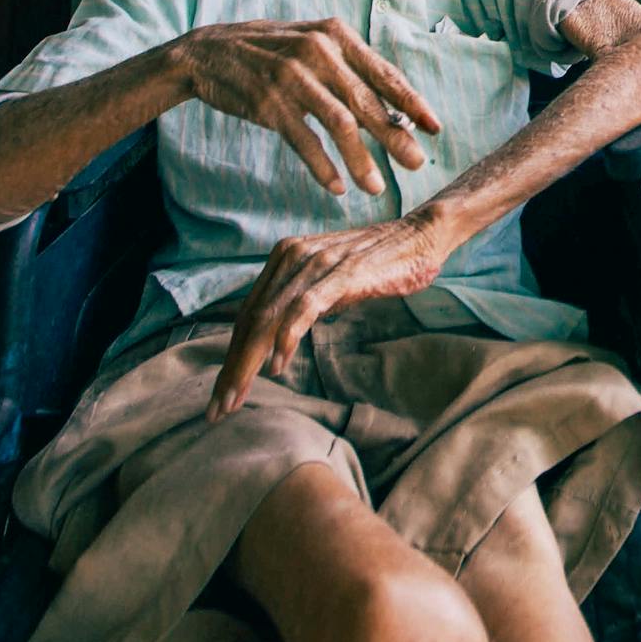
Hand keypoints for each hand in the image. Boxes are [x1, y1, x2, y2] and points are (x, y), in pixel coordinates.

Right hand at [175, 18, 440, 195]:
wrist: (206, 53)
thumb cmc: (270, 52)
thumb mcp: (312, 43)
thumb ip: (349, 66)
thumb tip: (395, 104)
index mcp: (336, 36)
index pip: (384, 73)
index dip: (412, 103)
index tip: (434, 128)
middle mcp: (318, 52)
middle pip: (368, 102)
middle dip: (395, 137)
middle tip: (416, 164)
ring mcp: (292, 78)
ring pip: (340, 125)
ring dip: (361, 160)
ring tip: (376, 188)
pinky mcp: (269, 103)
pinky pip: (305, 141)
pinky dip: (323, 166)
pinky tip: (336, 186)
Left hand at [207, 215, 448, 420]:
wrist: (422, 234)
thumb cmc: (381, 261)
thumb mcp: (332, 280)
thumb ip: (305, 301)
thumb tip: (281, 337)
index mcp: (285, 258)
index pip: (249, 314)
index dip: (232, 355)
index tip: (223, 392)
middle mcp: (292, 256)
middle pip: (251, 320)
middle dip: (233, 367)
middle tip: (218, 407)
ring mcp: (316, 263)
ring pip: (270, 318)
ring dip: (249, 361)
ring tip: (237, 396)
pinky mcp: (341, 272)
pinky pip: (304, 308)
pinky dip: (286, 338)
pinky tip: (277, 364)